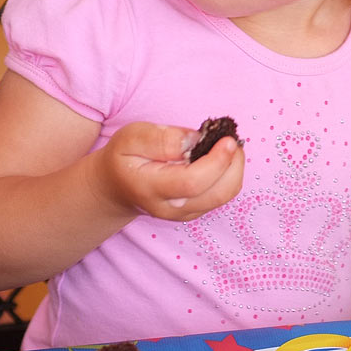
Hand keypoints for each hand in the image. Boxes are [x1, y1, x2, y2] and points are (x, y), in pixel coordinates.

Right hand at [93, 121, 244, 221]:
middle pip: (217, 193)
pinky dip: (229, 174)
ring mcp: (186, 212)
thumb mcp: (131, 138)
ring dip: (234, 168)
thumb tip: (195, 140)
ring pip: (225, 195)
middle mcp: (171, 207)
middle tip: (230, 139)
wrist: (116, 187)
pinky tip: (220, 157)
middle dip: (233, 164)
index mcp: (151, 188)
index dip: (216, 161)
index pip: (192, 183)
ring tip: (225, 146)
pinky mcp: (196, 210)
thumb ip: (162, 139)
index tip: (227, 140)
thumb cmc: (124, 158)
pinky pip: (223, 194)